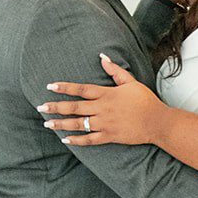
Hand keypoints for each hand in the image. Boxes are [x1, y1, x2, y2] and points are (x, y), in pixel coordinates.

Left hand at [38, 56, 166, 146]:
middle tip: (40, 106)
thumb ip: (115, 70)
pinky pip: (89, 139)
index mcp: (106, 94)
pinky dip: (77, 140)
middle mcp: (103, 109)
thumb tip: (102, 57)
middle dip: (56, 107)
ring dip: (61, 124)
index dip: (65, 87)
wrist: (157, 122)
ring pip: (78, 124)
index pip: (81, 89)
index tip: (50, 86)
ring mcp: (105, 124)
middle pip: (74, 107)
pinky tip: (65, 139)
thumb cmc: (145, 100)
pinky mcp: (109, 136)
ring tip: (47, 123)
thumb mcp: (131, 82)